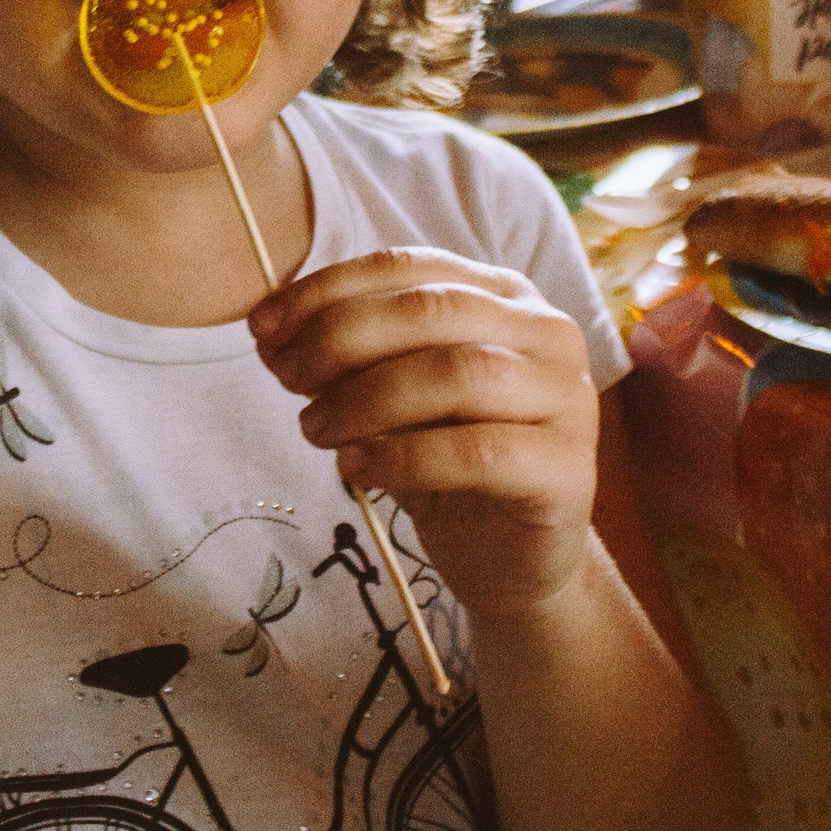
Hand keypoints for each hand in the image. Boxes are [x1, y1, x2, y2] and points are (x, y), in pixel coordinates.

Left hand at [249, 247, 600, 621]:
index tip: (261, 326)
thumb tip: (269, 333)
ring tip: (314, 430)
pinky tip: (356, 468)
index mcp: (503, 294)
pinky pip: (477, 452)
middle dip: (340, 338)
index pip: (407, 268)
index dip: (326, 290)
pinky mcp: (569, 470)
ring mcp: (567, 398)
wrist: (511, 562)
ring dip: (366, 399)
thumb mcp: (386, 400)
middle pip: (430, 311)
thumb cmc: (447, 467)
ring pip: (457, 374)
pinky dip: (403, 456)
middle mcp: (547, 332)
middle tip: (287, 379)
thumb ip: (342, 360)